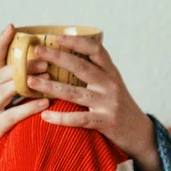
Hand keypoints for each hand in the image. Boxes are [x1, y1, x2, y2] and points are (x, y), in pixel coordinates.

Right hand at [0, 23, 49, 166]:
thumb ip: (13, 92)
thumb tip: (37, 77)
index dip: (2, 43)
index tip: (13, 26)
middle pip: (2, 72)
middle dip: (23, 63)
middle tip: (45, 57)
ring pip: (5, 90)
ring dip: (27, 80)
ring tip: (47, 74)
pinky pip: (12, 115)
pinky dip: (29, 107)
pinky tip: (44, 104)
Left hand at [25, 33, 167, 170]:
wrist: (140, 133)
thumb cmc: (119, 106)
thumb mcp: (111, 85)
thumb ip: (95, 71)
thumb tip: (67, 54)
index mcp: (111, 72)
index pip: (95, 50)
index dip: (76, 41)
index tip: (55, 36)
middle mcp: (110, 85)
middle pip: (81, 67)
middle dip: (57, 57)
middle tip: (36, 51)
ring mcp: (108, 103)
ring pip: (75, 93)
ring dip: (50, 86)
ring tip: (30, 82)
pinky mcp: (106, 122)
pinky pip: (80, 119)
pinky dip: (61, 118)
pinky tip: (44, 115)